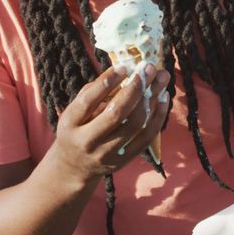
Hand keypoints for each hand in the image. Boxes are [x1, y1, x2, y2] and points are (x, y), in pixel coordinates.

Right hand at [51, 65, 170, 183]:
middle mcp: (87, 141)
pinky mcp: (124, 161)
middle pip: (116, 114)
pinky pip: (146, 137)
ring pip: (135, 125)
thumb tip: (124, 70)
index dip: (107, 82)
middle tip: (148, 68)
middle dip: (136, 88)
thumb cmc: (76, 129)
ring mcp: (107, 154)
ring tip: (160, 79)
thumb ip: (94, 92)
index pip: (88, 100)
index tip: (124, 66)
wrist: (74, 168)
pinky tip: (163, 98)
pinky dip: (158, 116)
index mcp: (70, 124)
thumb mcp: (74, 111)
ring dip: (151, 99)